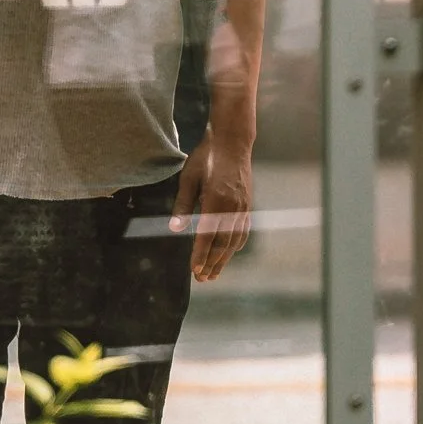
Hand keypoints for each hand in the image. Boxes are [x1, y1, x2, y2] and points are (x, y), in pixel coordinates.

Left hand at [170, 132, 254, 281]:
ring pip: (234, 241)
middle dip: (211, 263)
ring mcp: (243, 208)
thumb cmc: (205, 158)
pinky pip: (242, 232)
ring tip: (213, 274)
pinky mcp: (247, 206)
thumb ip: (182, 204)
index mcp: (216, 200)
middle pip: (222, 243)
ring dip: (223, 260)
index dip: (200, 255)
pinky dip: (234, 247)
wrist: (232, 143)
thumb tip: (175, 229)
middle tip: (201, 279)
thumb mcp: (188, 178)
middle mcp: (232, 208)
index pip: (207, 235)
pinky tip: (227, 254)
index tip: (194, 270)